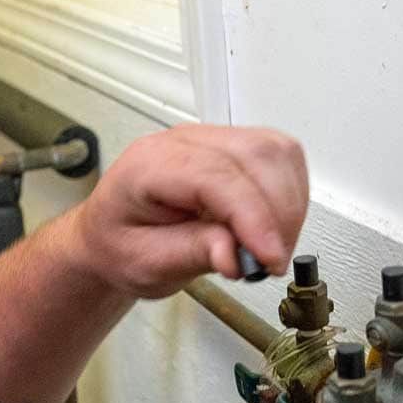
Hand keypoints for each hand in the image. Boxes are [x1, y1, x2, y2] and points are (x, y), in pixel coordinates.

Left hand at [72, 125, 307, 298]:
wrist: (112, 235)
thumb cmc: (120, 243)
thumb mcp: (145, 262)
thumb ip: (191, 253)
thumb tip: (235, 254)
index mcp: (150, 164)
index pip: (216, 176)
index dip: (253, 217)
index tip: (270, 257)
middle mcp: (183, 142)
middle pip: (256, 155)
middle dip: (278, 214)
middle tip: (270, 262)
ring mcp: (211, 140)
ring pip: (276, 152)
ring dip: (289, 205)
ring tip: (270, 248)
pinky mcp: (234, 149)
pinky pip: (280, 158)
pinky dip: (290, 194)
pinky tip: (272, 227)